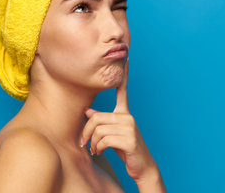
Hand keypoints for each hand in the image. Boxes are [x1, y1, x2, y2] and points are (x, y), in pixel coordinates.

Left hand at [80, 58, 158, 181]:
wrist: (142, 166)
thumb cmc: (125, 149)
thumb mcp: (112, 134)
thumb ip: (102, 122)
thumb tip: (88, 111)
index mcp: (124, 113)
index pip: (123, 90)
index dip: (124, 74)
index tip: (126, 58)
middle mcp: (128, 116)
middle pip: (96, 117)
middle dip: (86, 132)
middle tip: (83, 143)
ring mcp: (129, 127)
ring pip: (98, 130)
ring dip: (92, 143)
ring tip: (94, 150)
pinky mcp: (129, 139)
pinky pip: (104, 140)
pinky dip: (98, 148)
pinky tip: (100, 152)